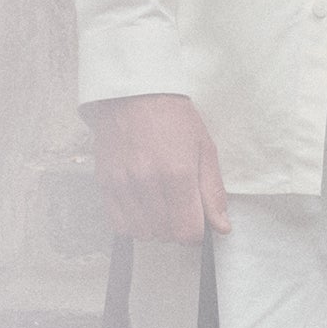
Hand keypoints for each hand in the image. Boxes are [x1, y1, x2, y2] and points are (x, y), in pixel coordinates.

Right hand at [85, 93, 230, 241]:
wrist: (134, 92)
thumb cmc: (173, 117)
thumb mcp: (204, 147)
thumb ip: (213, 191)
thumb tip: (221, 227)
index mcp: (177, 173)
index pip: (187, 232)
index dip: (197, 232)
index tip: (197, 219)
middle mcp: (147, 182)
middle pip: (166, 235)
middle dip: (177, 225)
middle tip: (179, 203)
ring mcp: (123, 184)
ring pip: (142, 233)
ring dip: (155, 225)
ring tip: (160, 201)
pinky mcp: (104, 183)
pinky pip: (119, 224)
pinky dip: (133, 222)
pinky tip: (142, 203)